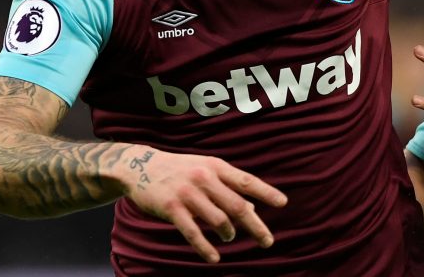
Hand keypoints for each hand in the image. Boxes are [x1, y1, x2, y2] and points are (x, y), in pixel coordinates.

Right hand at [120, 147, 287, 263]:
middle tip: (268, 241)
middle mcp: (204, 178)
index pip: (246, 181)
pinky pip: (193, 232)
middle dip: (255, 225)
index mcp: (216, 166)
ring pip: (218, 220)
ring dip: (228, 233)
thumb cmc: (180, 170)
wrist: (140, 166)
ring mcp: (188, 193)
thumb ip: (227, 187)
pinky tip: (215, 258)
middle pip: (237, 206)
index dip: (266, 192)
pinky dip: (206, 248)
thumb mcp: (205, 170)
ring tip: (230, 237)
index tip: (282, 203)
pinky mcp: (171, 208)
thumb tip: (251, 208)